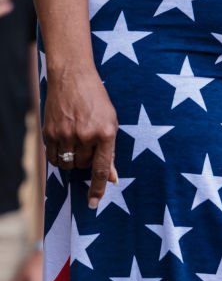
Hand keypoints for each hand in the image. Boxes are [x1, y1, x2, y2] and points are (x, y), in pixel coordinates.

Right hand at [43, 69, 117, 207]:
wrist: (73, 77)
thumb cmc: (96, 100)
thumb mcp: (111, 121)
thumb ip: (110, 151)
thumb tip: (112, 178)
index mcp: (106, 132)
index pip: (102, 168)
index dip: (99, 188)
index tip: (94, 204)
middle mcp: (86, 135)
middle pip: (83, 166)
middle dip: (86, 160)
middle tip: (87, 142)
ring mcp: (66, 134)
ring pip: (67, 164)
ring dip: (72, 159)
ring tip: (76, 141)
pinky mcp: (50, 132)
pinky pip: (53, 157)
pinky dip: (58, 156)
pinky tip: (63, 142)